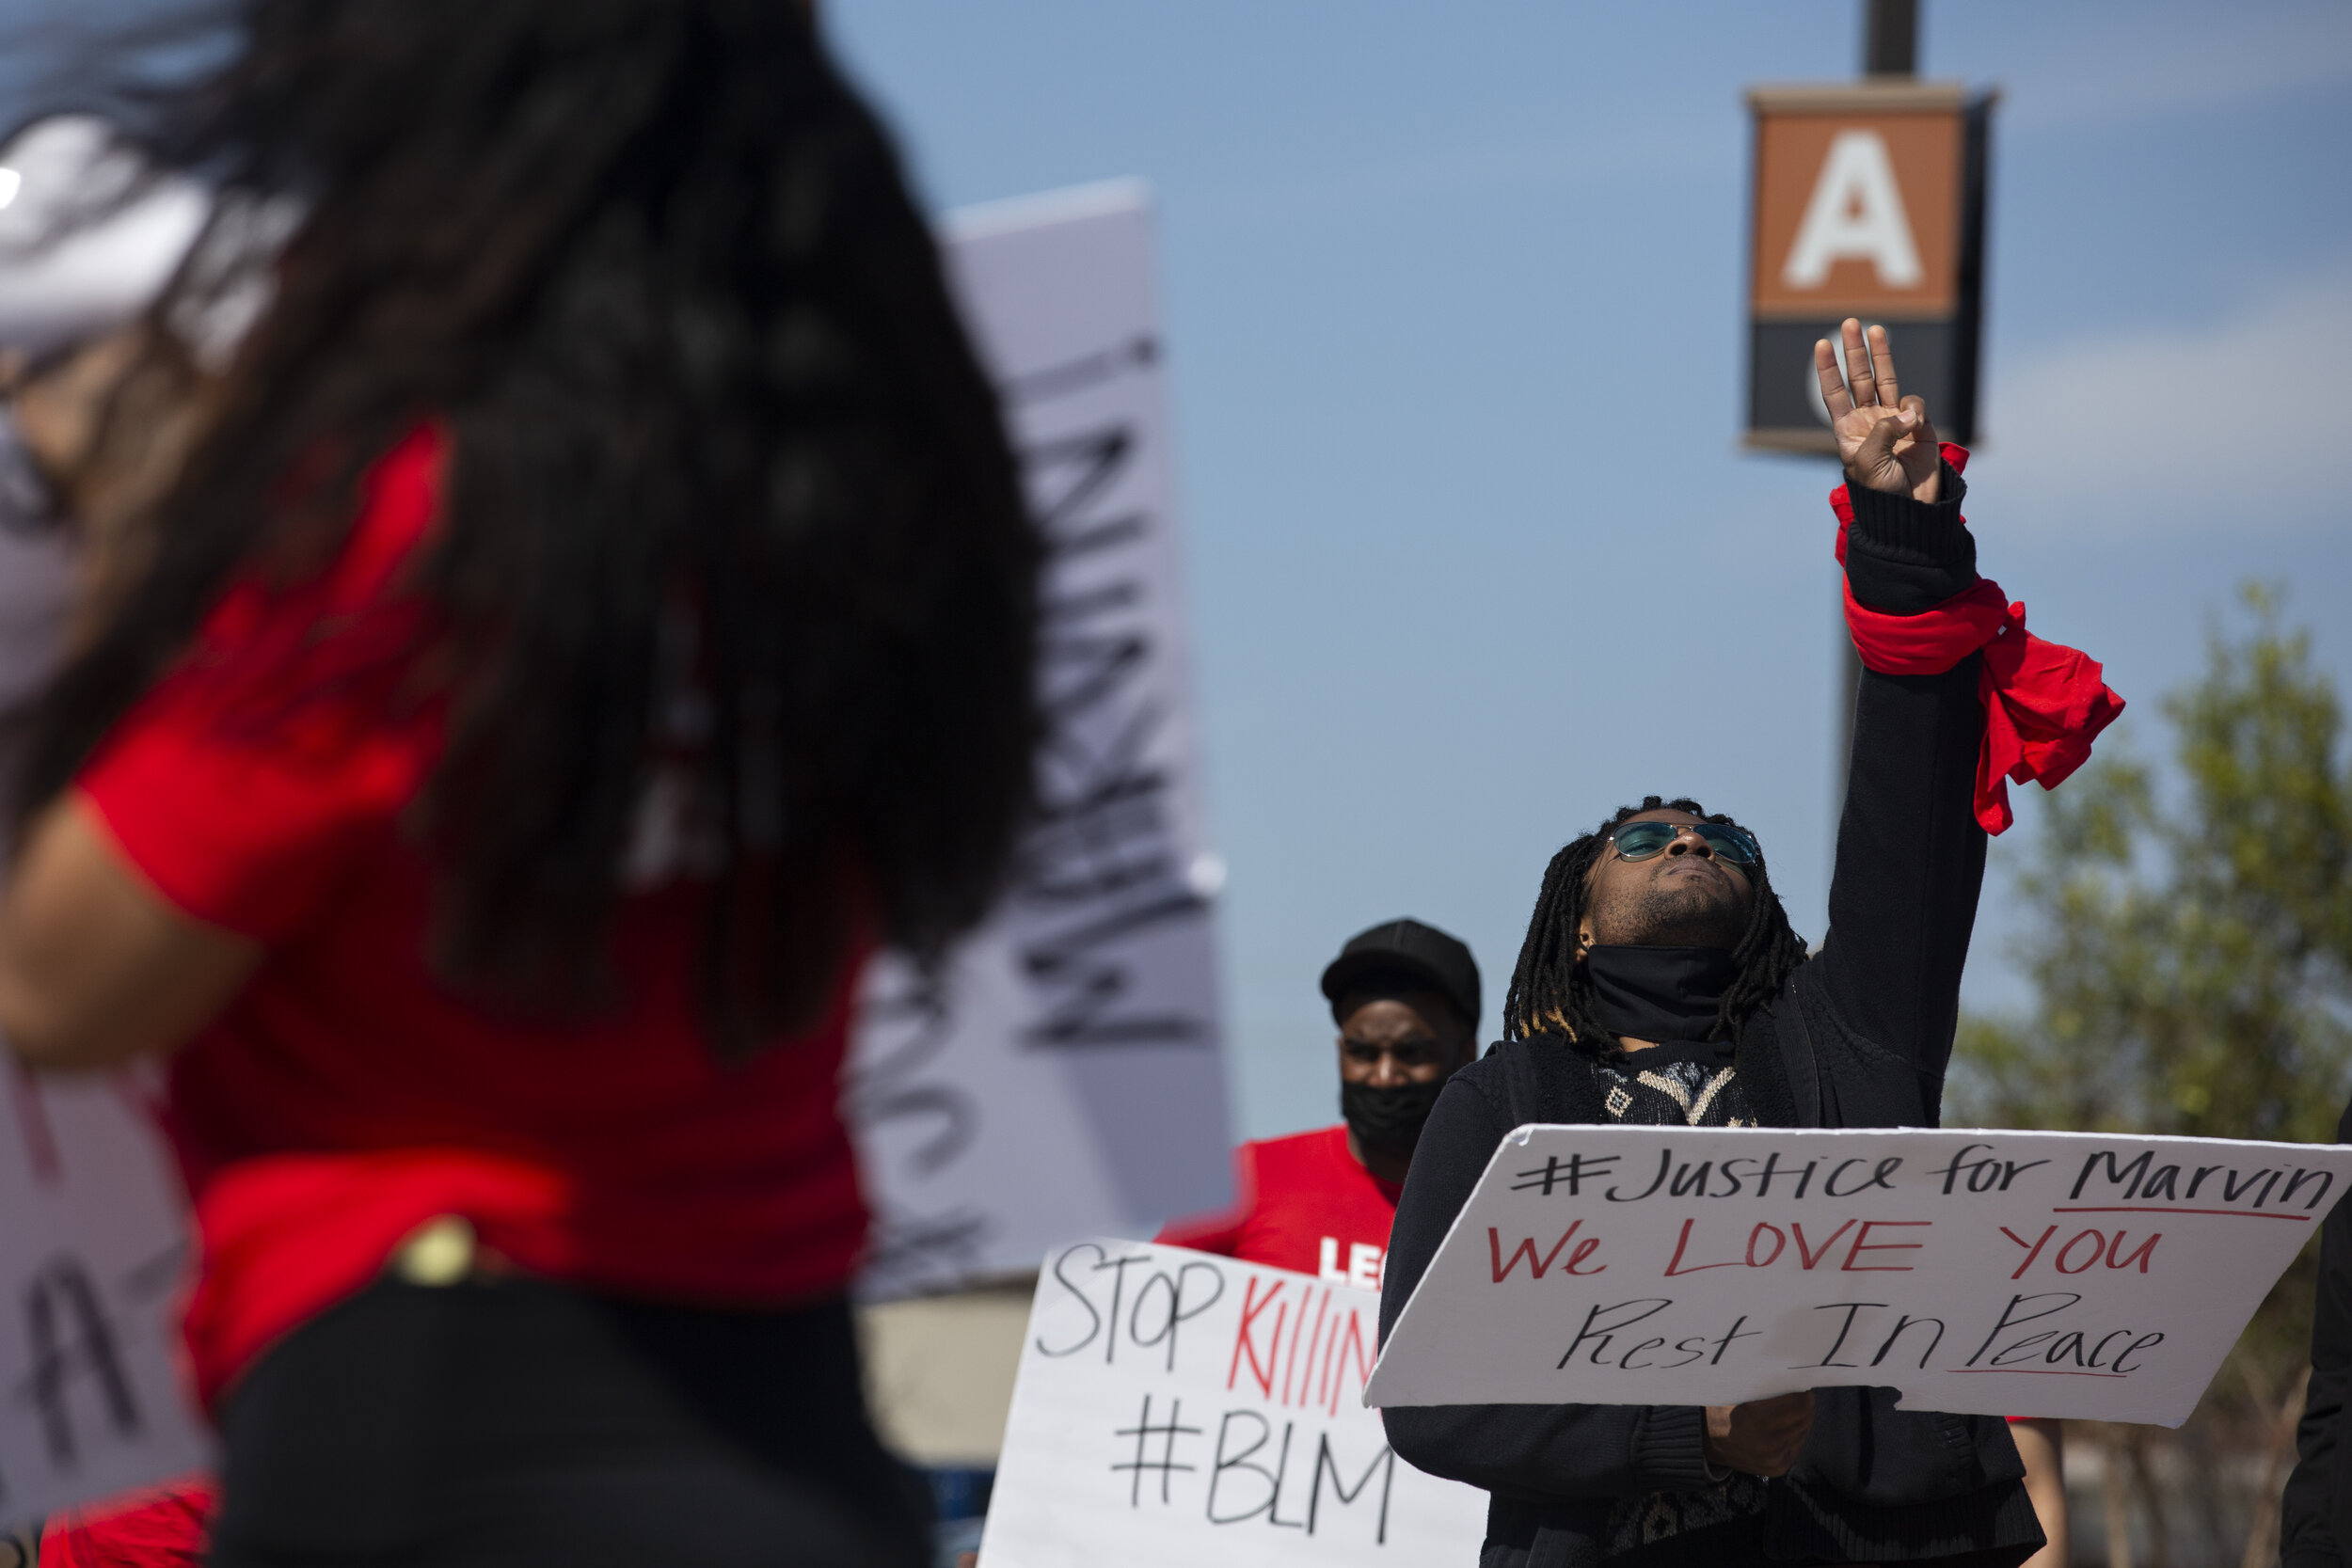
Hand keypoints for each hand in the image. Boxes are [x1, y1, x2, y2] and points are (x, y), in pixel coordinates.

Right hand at [1702, 1391, 1814, 1476]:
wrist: (1704, 1441)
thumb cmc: (1719, 1407)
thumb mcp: (1734, 1389)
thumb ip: (1762, 1384)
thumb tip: (1791, 1375)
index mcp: (1752, 1418)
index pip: (1800, 1403)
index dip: (1801, 1390)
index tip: (1797, 1382)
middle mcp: (1765, 1442)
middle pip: (1805, 1416)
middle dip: (1803, 1403)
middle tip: (1795, 1393)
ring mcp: (1772, 1459)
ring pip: (1803, 1430)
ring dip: (1799, 1418)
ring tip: (1787, 1409)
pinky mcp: (1776, 1469)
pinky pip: (1796, 1444)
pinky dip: (1793, 1433)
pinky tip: (1782, 1426)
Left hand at [1815, 319, 1939, 502]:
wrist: (1910, 510)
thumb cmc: (1881, 492)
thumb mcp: (1869, 462)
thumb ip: (1884, 431)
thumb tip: (1906, 412)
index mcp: (1848, 430)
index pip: (1834, 393)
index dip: (1827, 369)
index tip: (1821, 345)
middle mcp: (1868, 420)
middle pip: (1859, 377)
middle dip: (1854, 351)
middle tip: (1849, 323)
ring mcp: (1894, 420)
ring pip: (1886, 379)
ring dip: (1880, 355)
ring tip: (1875, 330)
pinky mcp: (1919, 425)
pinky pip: (1915, 404)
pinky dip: (1915, 408)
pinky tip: (1915, 425)